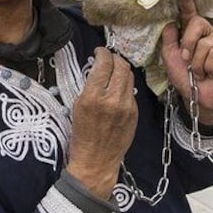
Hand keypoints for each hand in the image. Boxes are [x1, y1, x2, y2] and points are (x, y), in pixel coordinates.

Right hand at [66, 47, 137, 199]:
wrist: (96, 161)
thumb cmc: (81, 135)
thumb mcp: (77, 106)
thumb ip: (90, 86)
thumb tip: (98, 68)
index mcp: (93, 97)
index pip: (104, 64)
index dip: (102, 52)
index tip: (99, 51)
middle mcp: (112, 99)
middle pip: (121, 66)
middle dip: (114, 58)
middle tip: (108, 58)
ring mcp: (126, 107)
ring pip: (129, 77)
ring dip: (122, 69)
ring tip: (114, 71)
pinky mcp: (135, 114)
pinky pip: (131, 92)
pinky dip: (125, 86)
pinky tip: (118, 89)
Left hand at [161, 0, 212, 125]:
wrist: (198, 98)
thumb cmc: (186, 79)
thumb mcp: (170, 58)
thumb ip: (169, 40)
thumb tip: (170, 23)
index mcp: (191, 34)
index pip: (188, 13)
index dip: (186, 0)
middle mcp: (207, 34)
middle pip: (197, 23)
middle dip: (188, 43)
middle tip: (186, 60)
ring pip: (205, 42)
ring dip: (197, 62)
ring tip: (200, 72)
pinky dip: (208, 66)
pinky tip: (211, 74)